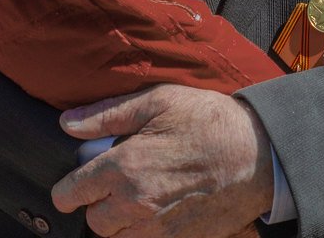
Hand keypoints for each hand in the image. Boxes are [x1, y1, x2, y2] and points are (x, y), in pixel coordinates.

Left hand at [52, 85, 273, 237]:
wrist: (257, 155)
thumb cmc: (208, 121)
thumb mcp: (159, 101)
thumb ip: (108, 114)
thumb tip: (67, 123)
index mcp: (125, 167)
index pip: (71, 193)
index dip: (69, 186)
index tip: (78, 180)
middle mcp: (135, 204)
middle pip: (92, 220)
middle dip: (98, 202)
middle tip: (118, 179)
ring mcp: (156, 229)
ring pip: (116, 237)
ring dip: (120, 219)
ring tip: (141, 192)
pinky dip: (144, 230)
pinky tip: (161, 205)